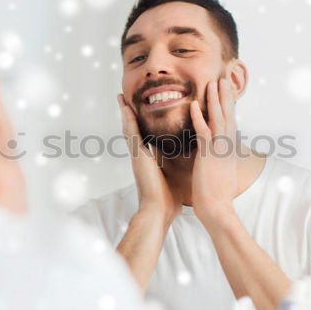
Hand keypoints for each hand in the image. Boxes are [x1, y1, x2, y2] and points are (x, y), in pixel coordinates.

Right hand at [117, 94, 180, 229]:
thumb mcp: (175, 174)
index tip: (140, 109)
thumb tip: (189, 156)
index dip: (142, 122)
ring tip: (121, 97)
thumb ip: (177, 163)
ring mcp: (137, 155)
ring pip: (129, 128)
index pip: (144, 135)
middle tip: (124, 98)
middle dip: (129, 114)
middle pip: (133, 129)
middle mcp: (141, 155)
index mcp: (149, 159)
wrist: (158, 212)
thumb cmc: (168, 198)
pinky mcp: (138, 157)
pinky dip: (128, 120)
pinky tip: (126, 108)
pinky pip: (132, 134)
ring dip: (125, 112)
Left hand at [189, 79, 237, 224]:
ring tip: (213, 82)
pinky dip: (198, 117)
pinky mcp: (208, 156)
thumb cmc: (218, 196)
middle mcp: (227, 147)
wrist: (218, 210)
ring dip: (215, 100)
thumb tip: (222, 157)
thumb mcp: (223, 173)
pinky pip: (203, 132)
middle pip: (228, 115)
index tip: (227, 91)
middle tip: (224, 78)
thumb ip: (222, 160)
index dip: (229, 106)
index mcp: (229, 150)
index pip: (230, 122)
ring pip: (218, 119)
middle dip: (226, 96)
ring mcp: (219, 150)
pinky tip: (194, 104)